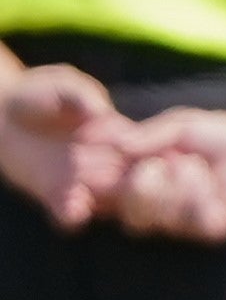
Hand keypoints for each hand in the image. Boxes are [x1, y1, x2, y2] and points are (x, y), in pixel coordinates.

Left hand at [0, 65, 131, 229]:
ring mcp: (77, 177)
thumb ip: (83, 96)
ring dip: (102, 201)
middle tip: (112, 179)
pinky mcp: (52, 192)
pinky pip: (69, 212)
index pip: (136, 144)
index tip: (130, 152)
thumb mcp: (64, 84)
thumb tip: (103, 112)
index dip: (138, 151)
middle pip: (124, 175)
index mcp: (113, 128)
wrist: (2, 112)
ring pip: (102, 198)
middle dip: (123, 181)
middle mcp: (101, 156)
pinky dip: (73, 215)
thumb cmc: (38, 91)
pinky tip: (71, 210)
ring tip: (91, 194)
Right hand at [108, 107, 225, 243]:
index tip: (93, 178)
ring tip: (194, 166)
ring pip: (156, 220)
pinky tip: (208, 182)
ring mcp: (185, 223)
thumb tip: (111, 143)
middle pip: (131, 217)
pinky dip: (195, 198)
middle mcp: (161, 210)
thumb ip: (146, 136)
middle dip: (140, 188)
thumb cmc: (215, 132)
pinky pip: (190, 223)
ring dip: (173, 187)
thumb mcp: (177, 126)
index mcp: (144, 186)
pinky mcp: (211, 229)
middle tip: (160, 163)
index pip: (109, 201)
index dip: (96, 195)